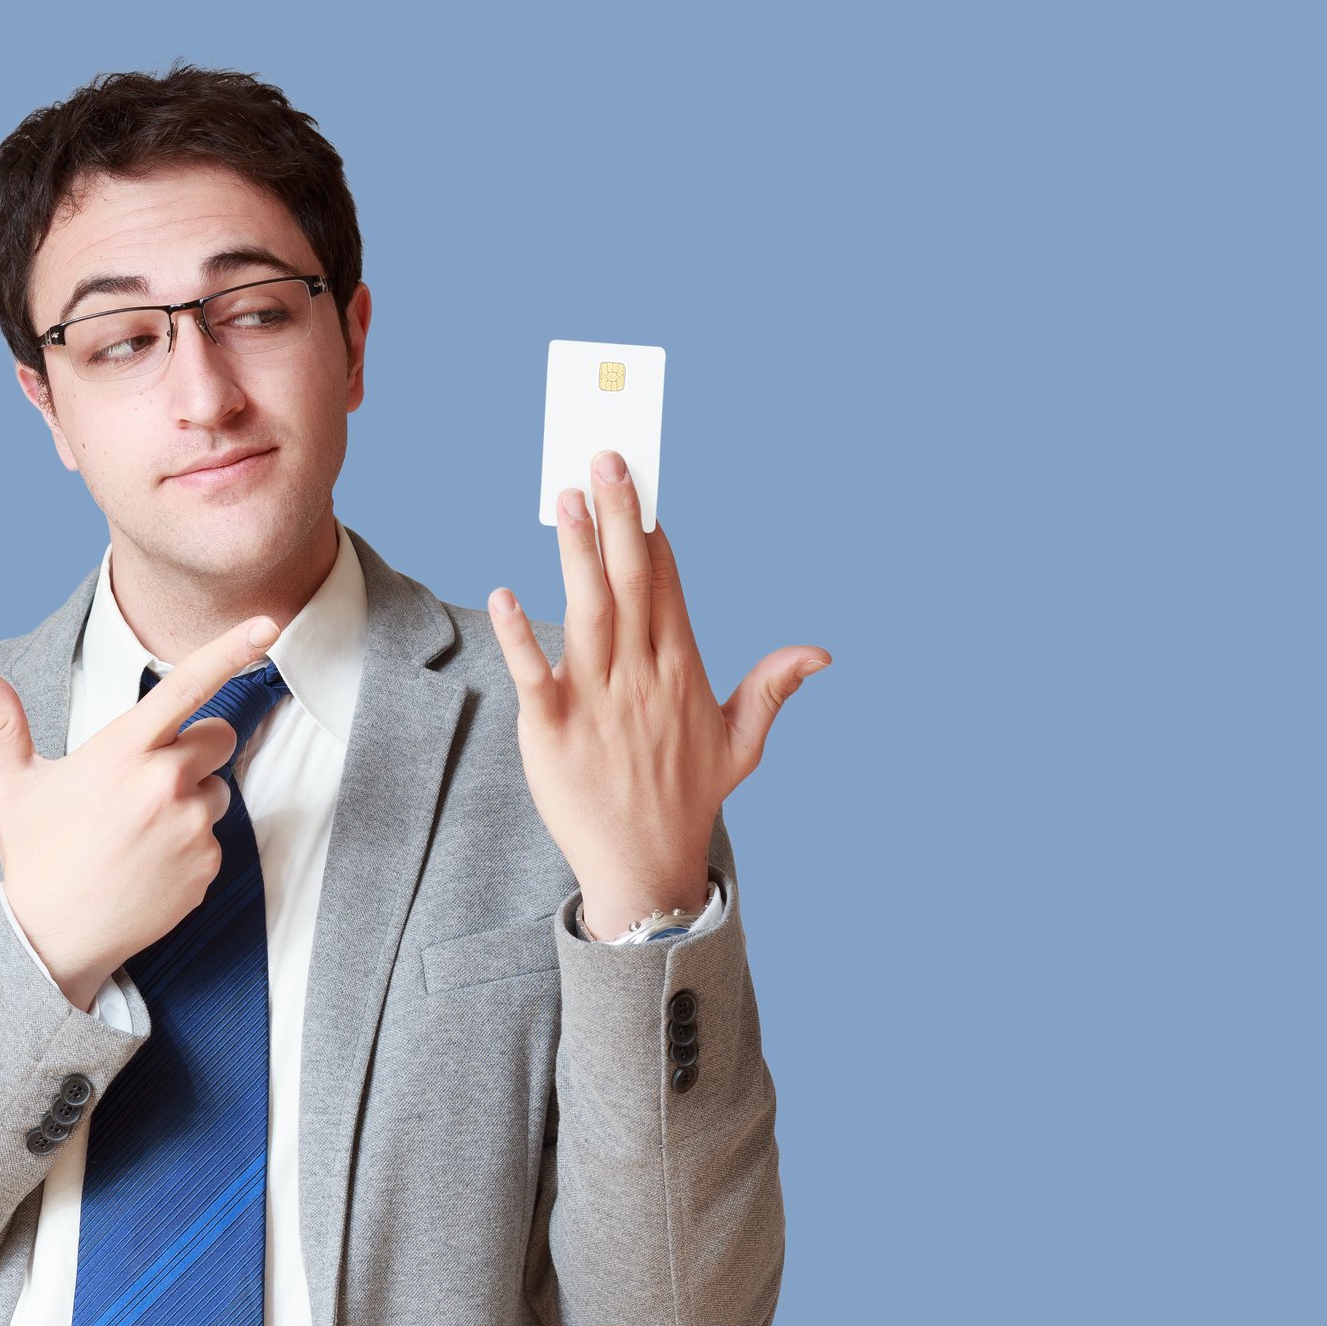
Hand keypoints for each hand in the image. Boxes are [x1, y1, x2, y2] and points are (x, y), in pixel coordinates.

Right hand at [0, 615, 280, 1010]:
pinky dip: (192, 844)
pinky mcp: (207, 866)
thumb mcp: (11, 786)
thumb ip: (2, 723)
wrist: (53, 940)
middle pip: (218, 735)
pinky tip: (151, 863)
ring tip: (141, 830)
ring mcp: (191, 827)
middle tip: (147, 780)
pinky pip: (215, 836)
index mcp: (121, 753)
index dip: (230, 650)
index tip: (266, 624)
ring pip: (218, 788)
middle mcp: (164, 784)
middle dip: (194, 748)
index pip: (185, 686)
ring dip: (193, 799)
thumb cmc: (33, 856)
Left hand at [489, 449, 829, 938]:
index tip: (640, 483)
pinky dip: (519, 636)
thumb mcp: (742, 743)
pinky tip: (504, 594)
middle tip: (604, 459)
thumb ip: (773, 688)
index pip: (667, 586)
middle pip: (630, 582)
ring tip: (566, 498)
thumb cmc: (688, 798)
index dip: (652, 530)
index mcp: (681, 671)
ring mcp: (596, 702)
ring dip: (576, 553)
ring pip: (587, 612)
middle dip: (618, 518)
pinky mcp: (552, 730)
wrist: (644, 866)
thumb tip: (821, 653)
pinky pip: (534, 674)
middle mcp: (641, 677)